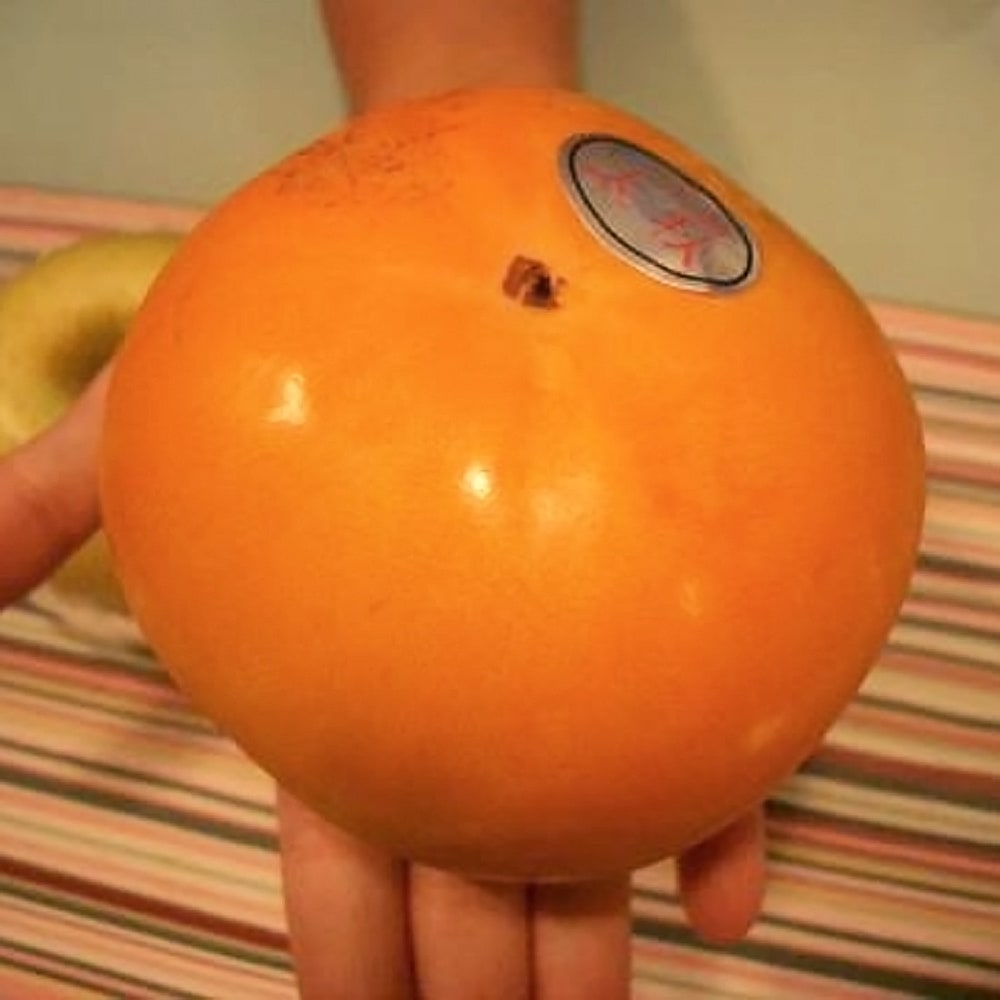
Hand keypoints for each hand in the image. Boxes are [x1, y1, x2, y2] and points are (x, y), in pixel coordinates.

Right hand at [0, 375, 766, 999]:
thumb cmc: (278, 378)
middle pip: (463, 877)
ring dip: (588, 947)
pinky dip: (715, 832)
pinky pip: (689, 755)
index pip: (340, 860)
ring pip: (572, 841)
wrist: (434, 310)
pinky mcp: (644, 641)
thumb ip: (54, 499)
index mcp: (344, 696)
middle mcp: (450, 705)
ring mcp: (548, 683)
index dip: (349, 959)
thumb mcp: (151, 433)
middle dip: (476, 986)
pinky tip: (724, 907)